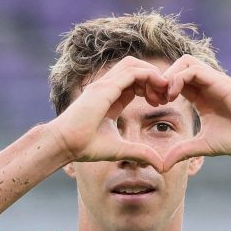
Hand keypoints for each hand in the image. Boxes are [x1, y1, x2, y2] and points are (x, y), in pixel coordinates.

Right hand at [46, 56, 169, 171]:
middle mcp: (106, 87)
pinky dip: (148, 75)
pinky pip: (132, 72)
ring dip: (152, 74)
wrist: (65, 144)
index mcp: (109, 97)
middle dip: (153, 77)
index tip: (160, 104)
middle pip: (134, 68)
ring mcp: (104, 84)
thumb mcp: (120, 149)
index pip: (133, 82)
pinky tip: (159, 88)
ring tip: (164, 91)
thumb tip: (160, 165)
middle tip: (166, 96)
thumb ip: (140, 153)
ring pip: (134, 65)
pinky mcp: (105, 87)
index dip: (150, 88)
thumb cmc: (85, 146)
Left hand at [160, 55, 230, 171]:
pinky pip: (194, 69)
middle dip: (161, 79)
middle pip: (177, 66)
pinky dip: (179, 78)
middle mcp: (206, 85)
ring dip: (169, 76)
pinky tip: (174, 96)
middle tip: (155, 99)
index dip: (160, 89)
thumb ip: (182, 152)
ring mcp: (213, 81)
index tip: (153, 105)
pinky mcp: (220, 81)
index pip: (174, 81)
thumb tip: (161, 166)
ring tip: (165, 97)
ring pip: (184, 62)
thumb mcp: (202, 146)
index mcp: (200, 96)